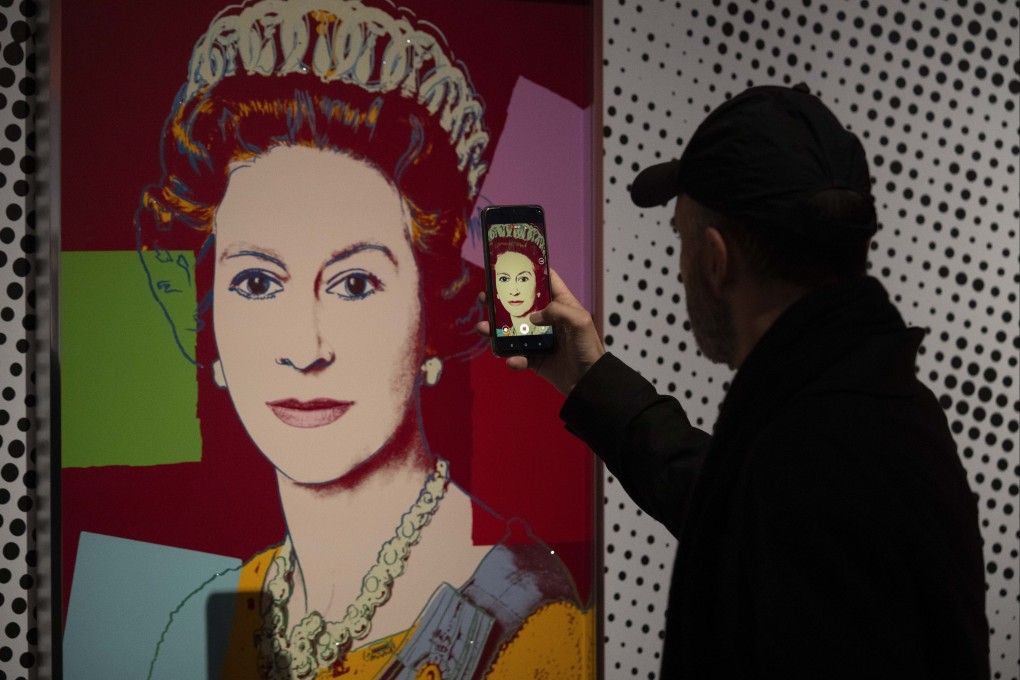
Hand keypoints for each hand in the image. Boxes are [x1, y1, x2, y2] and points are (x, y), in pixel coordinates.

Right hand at [476, 269, 604, 394]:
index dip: (532, 271)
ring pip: (512, 331)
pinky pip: (519, 356)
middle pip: (521, 305)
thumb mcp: (579, 321)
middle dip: (501, 300)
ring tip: (483, 328)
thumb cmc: (588, 347)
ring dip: (496, 330)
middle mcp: (548, 319)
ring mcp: (539, 339)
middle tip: (485, 297)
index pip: (547, 282)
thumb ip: (557, 310)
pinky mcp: (535, 359)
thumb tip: (533, 317)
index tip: (512, 265)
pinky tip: (513, 360)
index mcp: (561, 305)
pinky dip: (513, 359)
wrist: (588, 381)